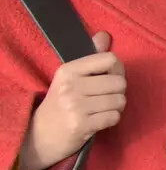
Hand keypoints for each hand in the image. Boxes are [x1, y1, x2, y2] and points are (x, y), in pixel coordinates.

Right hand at [17, 32, 125, 169]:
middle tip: (105, 97)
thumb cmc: (61, 103)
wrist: (40, 135)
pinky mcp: (81, 125)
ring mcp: (75, 106)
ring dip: (116, 107)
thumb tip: (105, 34)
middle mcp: (71, 86)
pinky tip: (98, 120)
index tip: (110, 78)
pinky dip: (111, 120)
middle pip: (119, 82)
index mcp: (69, 70)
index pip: (110, 59)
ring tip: (101, 109)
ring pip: (120, 101)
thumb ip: (92, 58)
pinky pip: (114, 117)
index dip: (118, 70)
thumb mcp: (71, 77)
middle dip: (118, 92)